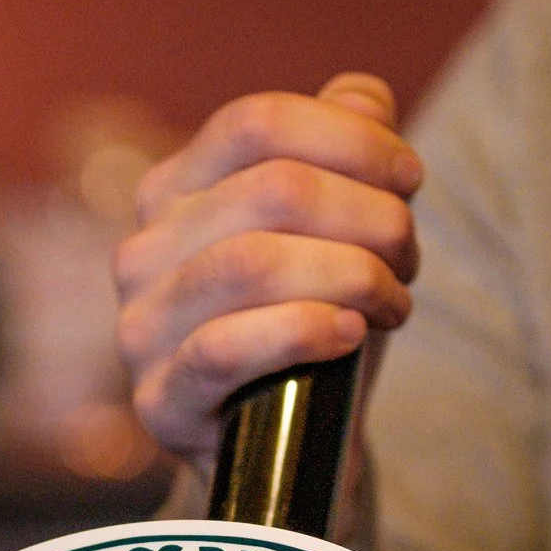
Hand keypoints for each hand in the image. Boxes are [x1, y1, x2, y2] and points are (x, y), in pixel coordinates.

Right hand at [115, 73, 421, 467]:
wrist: (293, 455)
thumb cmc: (314, 331)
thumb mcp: (336, 236)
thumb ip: (342, 154)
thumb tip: (363, 94)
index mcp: (175, 191)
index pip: (257, 123)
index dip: (351, 139)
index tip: (410, 179)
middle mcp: (142, 251)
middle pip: (273, 188)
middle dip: (369, 215)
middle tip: (408, 257)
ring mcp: (141, 328)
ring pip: (251, 262)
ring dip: (352, 274)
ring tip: (393, 303)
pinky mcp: (159, 401)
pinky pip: (227, 346)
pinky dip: (306, 330)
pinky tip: (351, 336)